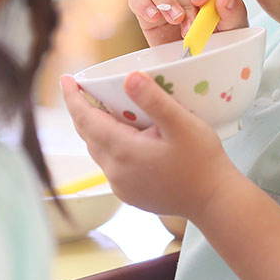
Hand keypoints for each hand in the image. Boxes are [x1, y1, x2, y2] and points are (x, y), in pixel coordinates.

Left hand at [60, 72, 239, 219]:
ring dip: (95, 128)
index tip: (66, 78)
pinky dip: (109, 145)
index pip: (86, 119)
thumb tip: (128, 78)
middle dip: (82, 110)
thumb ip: (155, 100)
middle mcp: (115, 170)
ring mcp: (120, 185)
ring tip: (103, 108)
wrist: (214, 201)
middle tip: (83, 88)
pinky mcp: (129, 193)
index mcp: (123, 150)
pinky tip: (124, 136)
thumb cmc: (202, 161)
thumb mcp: (183, 124)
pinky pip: (110, 164)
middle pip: (88, 134)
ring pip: (98, 149)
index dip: (73, 98)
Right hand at [128, 0, 248, 47]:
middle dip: (186, 2)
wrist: (197, 61)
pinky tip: (154, 17)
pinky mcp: (145, 6)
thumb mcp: (233, 30)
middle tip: (190, 25)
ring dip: (165, 0)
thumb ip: (233, 12)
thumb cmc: (220, 41)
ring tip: (174, 21)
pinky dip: (143, 4)